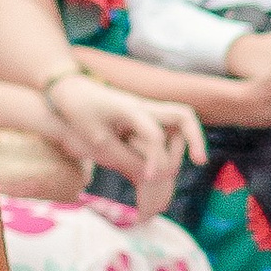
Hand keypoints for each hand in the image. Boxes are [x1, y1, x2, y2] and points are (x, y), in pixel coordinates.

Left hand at [42, 68, 199, 197]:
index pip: (155, 135)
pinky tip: (163, 161)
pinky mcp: (145, 116)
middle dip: (196, 139)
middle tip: (200, 161)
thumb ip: (125, 160)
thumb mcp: (97, 141)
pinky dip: (172, 143)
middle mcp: (145, 107)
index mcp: (131, 110)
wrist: (71, 90)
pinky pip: (168, 127)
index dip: (156, 160)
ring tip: (173, 168)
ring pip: (180, 122)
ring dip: (183, 143)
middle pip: (184, 116)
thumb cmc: (80, 112)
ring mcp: (147, 110)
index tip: (149, 179)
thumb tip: (151, 179)